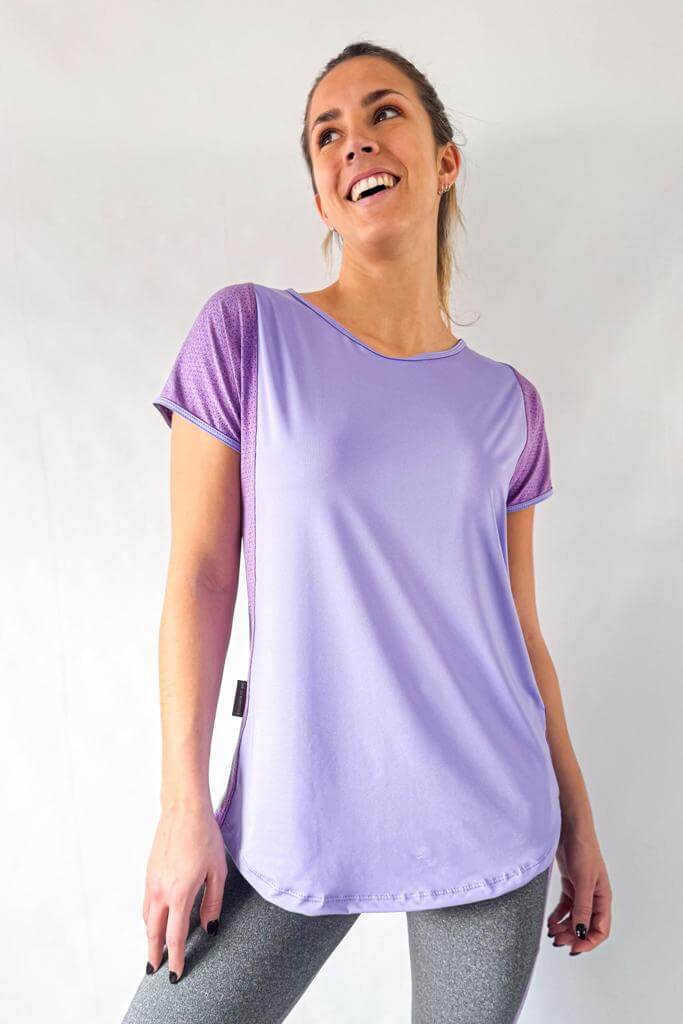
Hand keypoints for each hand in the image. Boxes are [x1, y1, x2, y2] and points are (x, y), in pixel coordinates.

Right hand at [142, 801, 227, 981]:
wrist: (183, 809)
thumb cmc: (204, 836)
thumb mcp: (217, 871)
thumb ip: (212, 903)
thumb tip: (208, 927)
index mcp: (179, 894)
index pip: (174, 936)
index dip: (175, 958)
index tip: (175, 973)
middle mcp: (160, 891)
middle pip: (153, 932)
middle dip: (154, 953)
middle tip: (155, 970)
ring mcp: (151, 881)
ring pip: (147, 918)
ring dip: (150, 936)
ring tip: (155, 948)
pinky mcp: (149, 872)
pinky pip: (146, 902)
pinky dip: (149, 917)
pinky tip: (156, 918)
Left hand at [546, 827, 611, 955]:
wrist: (569, 827)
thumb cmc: (583, 849)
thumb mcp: (583, 880)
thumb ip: (582, 907)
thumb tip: (582, 932)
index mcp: (603, 898)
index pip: (600, 929)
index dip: (588, 942)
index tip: (573, 948)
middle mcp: (594, 897)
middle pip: (585, 926)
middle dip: (572, 936)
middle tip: (557, 942)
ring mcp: (581, 890)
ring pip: (574, 918)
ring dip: (564, 928)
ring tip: (551, 933)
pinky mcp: (570, 883)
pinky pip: (565, 906)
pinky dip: (558, 916)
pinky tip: (550, 922)